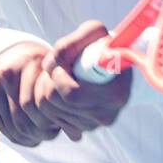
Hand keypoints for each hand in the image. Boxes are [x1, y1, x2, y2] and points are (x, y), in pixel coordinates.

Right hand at [0, 41, 63, 147]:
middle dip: (41, 132)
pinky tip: (28, 136)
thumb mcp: (54, 73)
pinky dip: (18, 137)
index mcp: (30, 64)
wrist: (11, 56)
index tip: (61, 124)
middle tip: (52, 133)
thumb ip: (64, 96)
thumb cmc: (42, 69)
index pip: (40, 106)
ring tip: (41, 135)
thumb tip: (77, 136)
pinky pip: (3, 128)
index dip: (52, 121)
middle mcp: (8, 74)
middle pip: (26, 119)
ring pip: (15, 127)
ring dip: (30, 138)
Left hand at [34, 20, 132, 141]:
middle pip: (56, 104)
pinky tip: (59, 93)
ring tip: (57, 78)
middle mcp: (106, 116)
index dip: (58, 79)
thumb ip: (69, 45)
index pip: (71, 95)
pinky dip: (50, 105)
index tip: (59, 66)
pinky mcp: (82, 130)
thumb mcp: (93, 33)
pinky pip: (53, 121)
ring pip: (50, 113)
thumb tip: (50, 66)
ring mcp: (94, 125)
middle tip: (54, 69)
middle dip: (48, 83)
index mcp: (115, 94)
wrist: (116, 65)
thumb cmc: (104, 45)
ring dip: (46, 92)